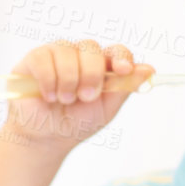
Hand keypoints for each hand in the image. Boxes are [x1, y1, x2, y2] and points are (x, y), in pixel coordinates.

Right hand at [2, 39, 152, 152]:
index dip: (121, 57)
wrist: (46, 137)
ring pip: (67, 51)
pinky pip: (44, 59)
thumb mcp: (105, 110)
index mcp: (101, 66)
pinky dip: (48, 80)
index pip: (116, 51)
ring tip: (63, 100)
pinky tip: (48, 95)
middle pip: (91, 47)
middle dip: (91, 74)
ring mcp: (57, 53)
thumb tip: (149, 70)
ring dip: (68, 81)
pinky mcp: (35, 58)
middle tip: (85, 97)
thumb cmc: (76, 123)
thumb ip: (124, 88)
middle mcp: (80, 55)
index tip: (123, 70)